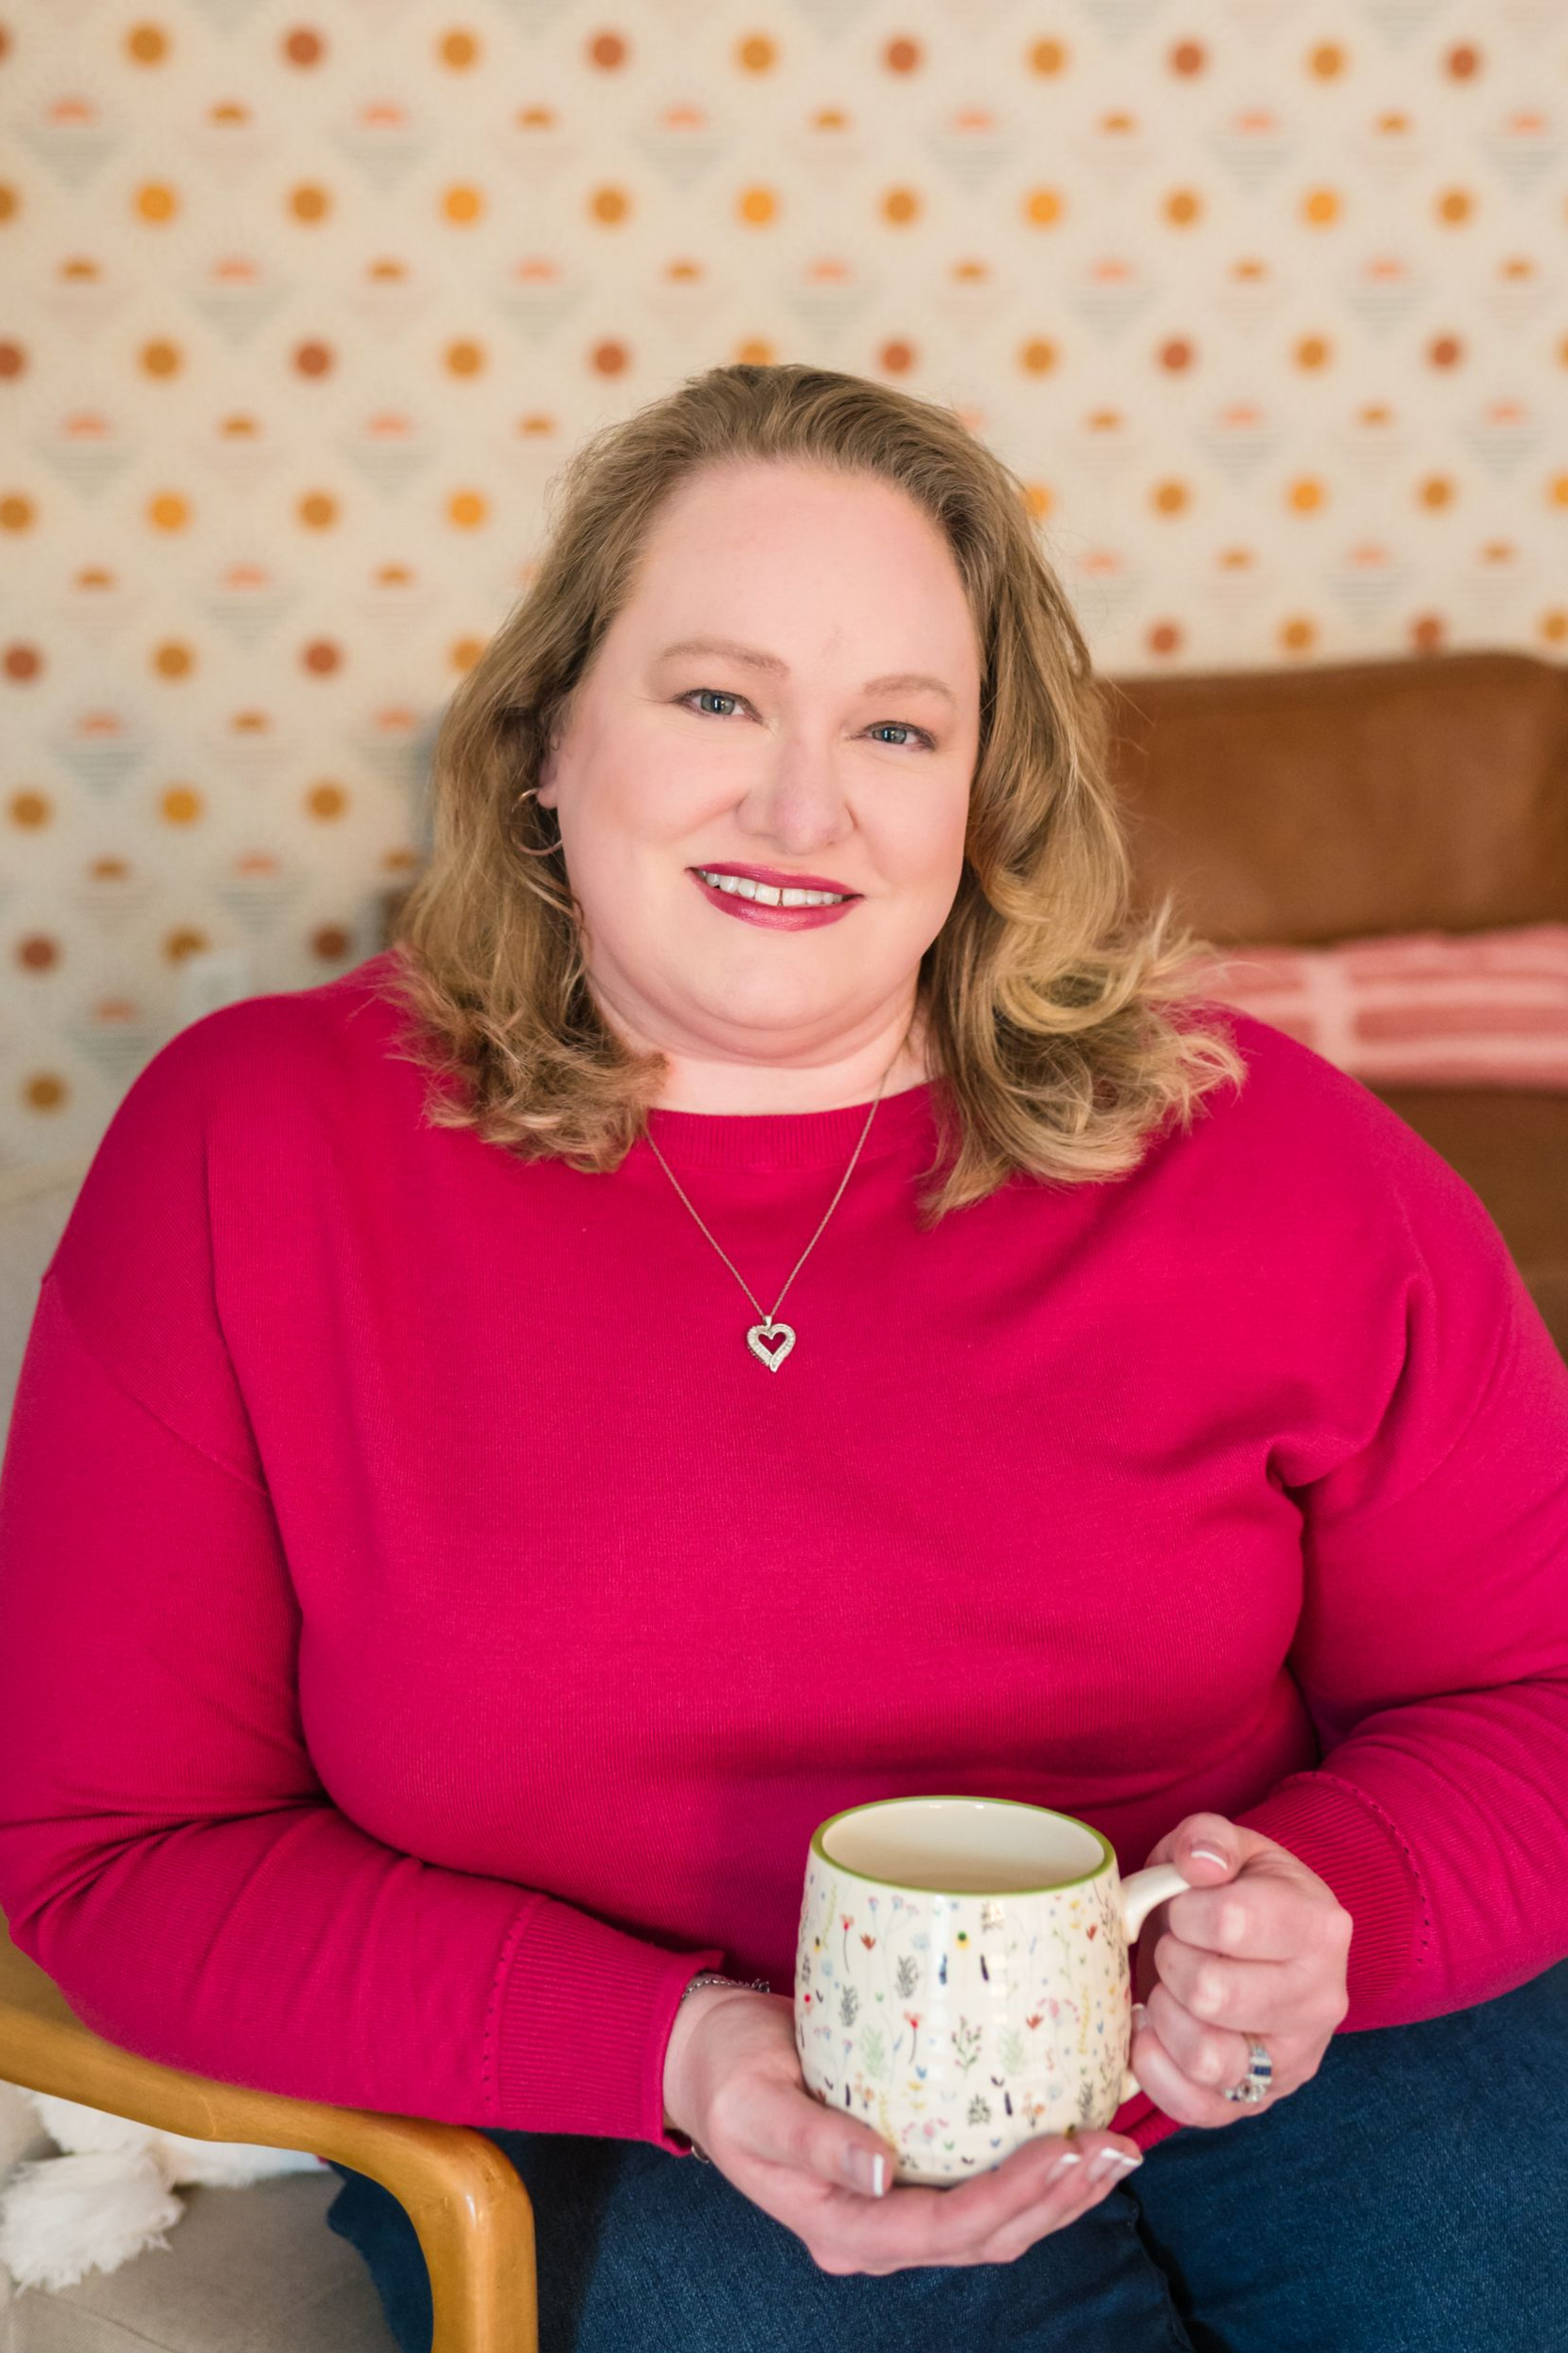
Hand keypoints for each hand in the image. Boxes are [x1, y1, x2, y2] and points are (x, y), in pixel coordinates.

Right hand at [661, 1985, 1144, 2276]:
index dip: (1007, 2197)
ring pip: (996, 2225)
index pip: (938, 2229)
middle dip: (1056, 2200)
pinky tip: (1075, 2138)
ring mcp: (895, 2206)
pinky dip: (1036, 2171)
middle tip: (1113, 2147)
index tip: (1059, 2149)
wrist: (708, 2057)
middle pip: (984, 2238)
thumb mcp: (753, 2101)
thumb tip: (880, 2171)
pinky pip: (983, 2186)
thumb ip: (813, 2138)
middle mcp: (875, 2230)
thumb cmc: (724, 2073)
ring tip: (1116, 2150)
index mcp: (838, 2226)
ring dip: (1061, 2195)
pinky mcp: (912, 2169)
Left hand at [1130, 1811, 1352, 2127]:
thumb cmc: (1235, 1891)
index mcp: (1319, 1927)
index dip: (1183, 1910)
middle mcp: (1321, 2001)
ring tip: (1165, 1990)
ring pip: (1207, 2057)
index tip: (1182, 1907)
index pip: (1230, 1921)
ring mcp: (1295, 2060)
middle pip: (1211, 1992)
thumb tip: (1197, 1863)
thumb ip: (1207, 1839)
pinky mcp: (1259, 2102)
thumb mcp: (1226, 1846)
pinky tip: (1151, 2032)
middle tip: (1172, 1947)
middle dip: (1169, 1960)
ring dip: (1164, 2016)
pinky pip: (1196, 2108)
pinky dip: (1156, 2071)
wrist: (1262, 1944)